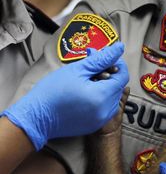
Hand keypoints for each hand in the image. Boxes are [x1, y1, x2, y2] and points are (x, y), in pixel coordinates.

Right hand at [2, 41, 128, 149]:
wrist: (36, 117)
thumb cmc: (52, 91)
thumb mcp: (77, 70)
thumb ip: (101, 59)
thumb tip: (119, 48)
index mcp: (103, 96)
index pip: (123, 76)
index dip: (116, 64)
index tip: (104, 58)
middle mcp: (107, 110)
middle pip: (117, 86)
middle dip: (108, 74)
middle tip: (90, 68)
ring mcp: (102, 120)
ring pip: (112, 97)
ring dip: (103, 86)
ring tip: (85, 81)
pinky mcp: (95, 125)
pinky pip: (104, 108)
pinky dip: (99, 98)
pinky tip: (83, 94)